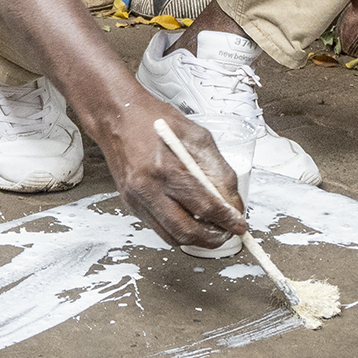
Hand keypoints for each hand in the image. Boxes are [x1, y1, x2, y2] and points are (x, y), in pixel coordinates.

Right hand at [89, 88, 245, 250]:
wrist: (117, 117)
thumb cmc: (155, 120)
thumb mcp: (197, 136)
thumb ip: (217, 169)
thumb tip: (232, 200)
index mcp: (167, 168)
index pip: (204, 206)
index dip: (227, 220)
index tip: (240, 225)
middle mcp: (149, 188)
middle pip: (187, 231)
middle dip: (213, 239)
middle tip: (228, 232)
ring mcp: (137, 199)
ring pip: (172, 237)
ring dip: (196, 240)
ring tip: (212, 230)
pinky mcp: (131, 205)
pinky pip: (159, 229)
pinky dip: (178, 231)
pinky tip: (190, 220)